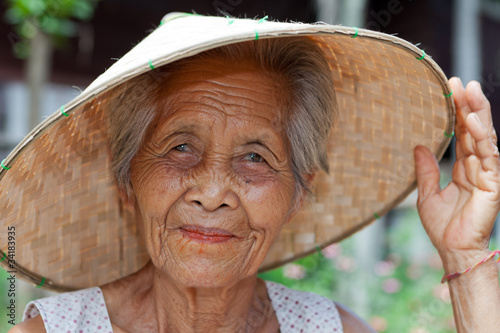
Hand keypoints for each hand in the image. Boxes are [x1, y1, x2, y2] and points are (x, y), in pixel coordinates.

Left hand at [414, 77, 499, 262]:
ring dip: (479, 113)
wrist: (452, 249)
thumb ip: (425, 169)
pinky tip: (475, 120)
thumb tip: (418, 146)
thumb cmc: (442, 226)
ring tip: (470, 90)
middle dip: (469, 105)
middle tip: (459, 81)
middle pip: (475, 130)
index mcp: (464, 168)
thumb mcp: (427, 193)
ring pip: (485, 137)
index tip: (449, 90)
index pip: (463, 134)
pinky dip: (483, 137)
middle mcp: (477, 167)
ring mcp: (487, 173)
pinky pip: (490, 155)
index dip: (458, 112)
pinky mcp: (493, 183)